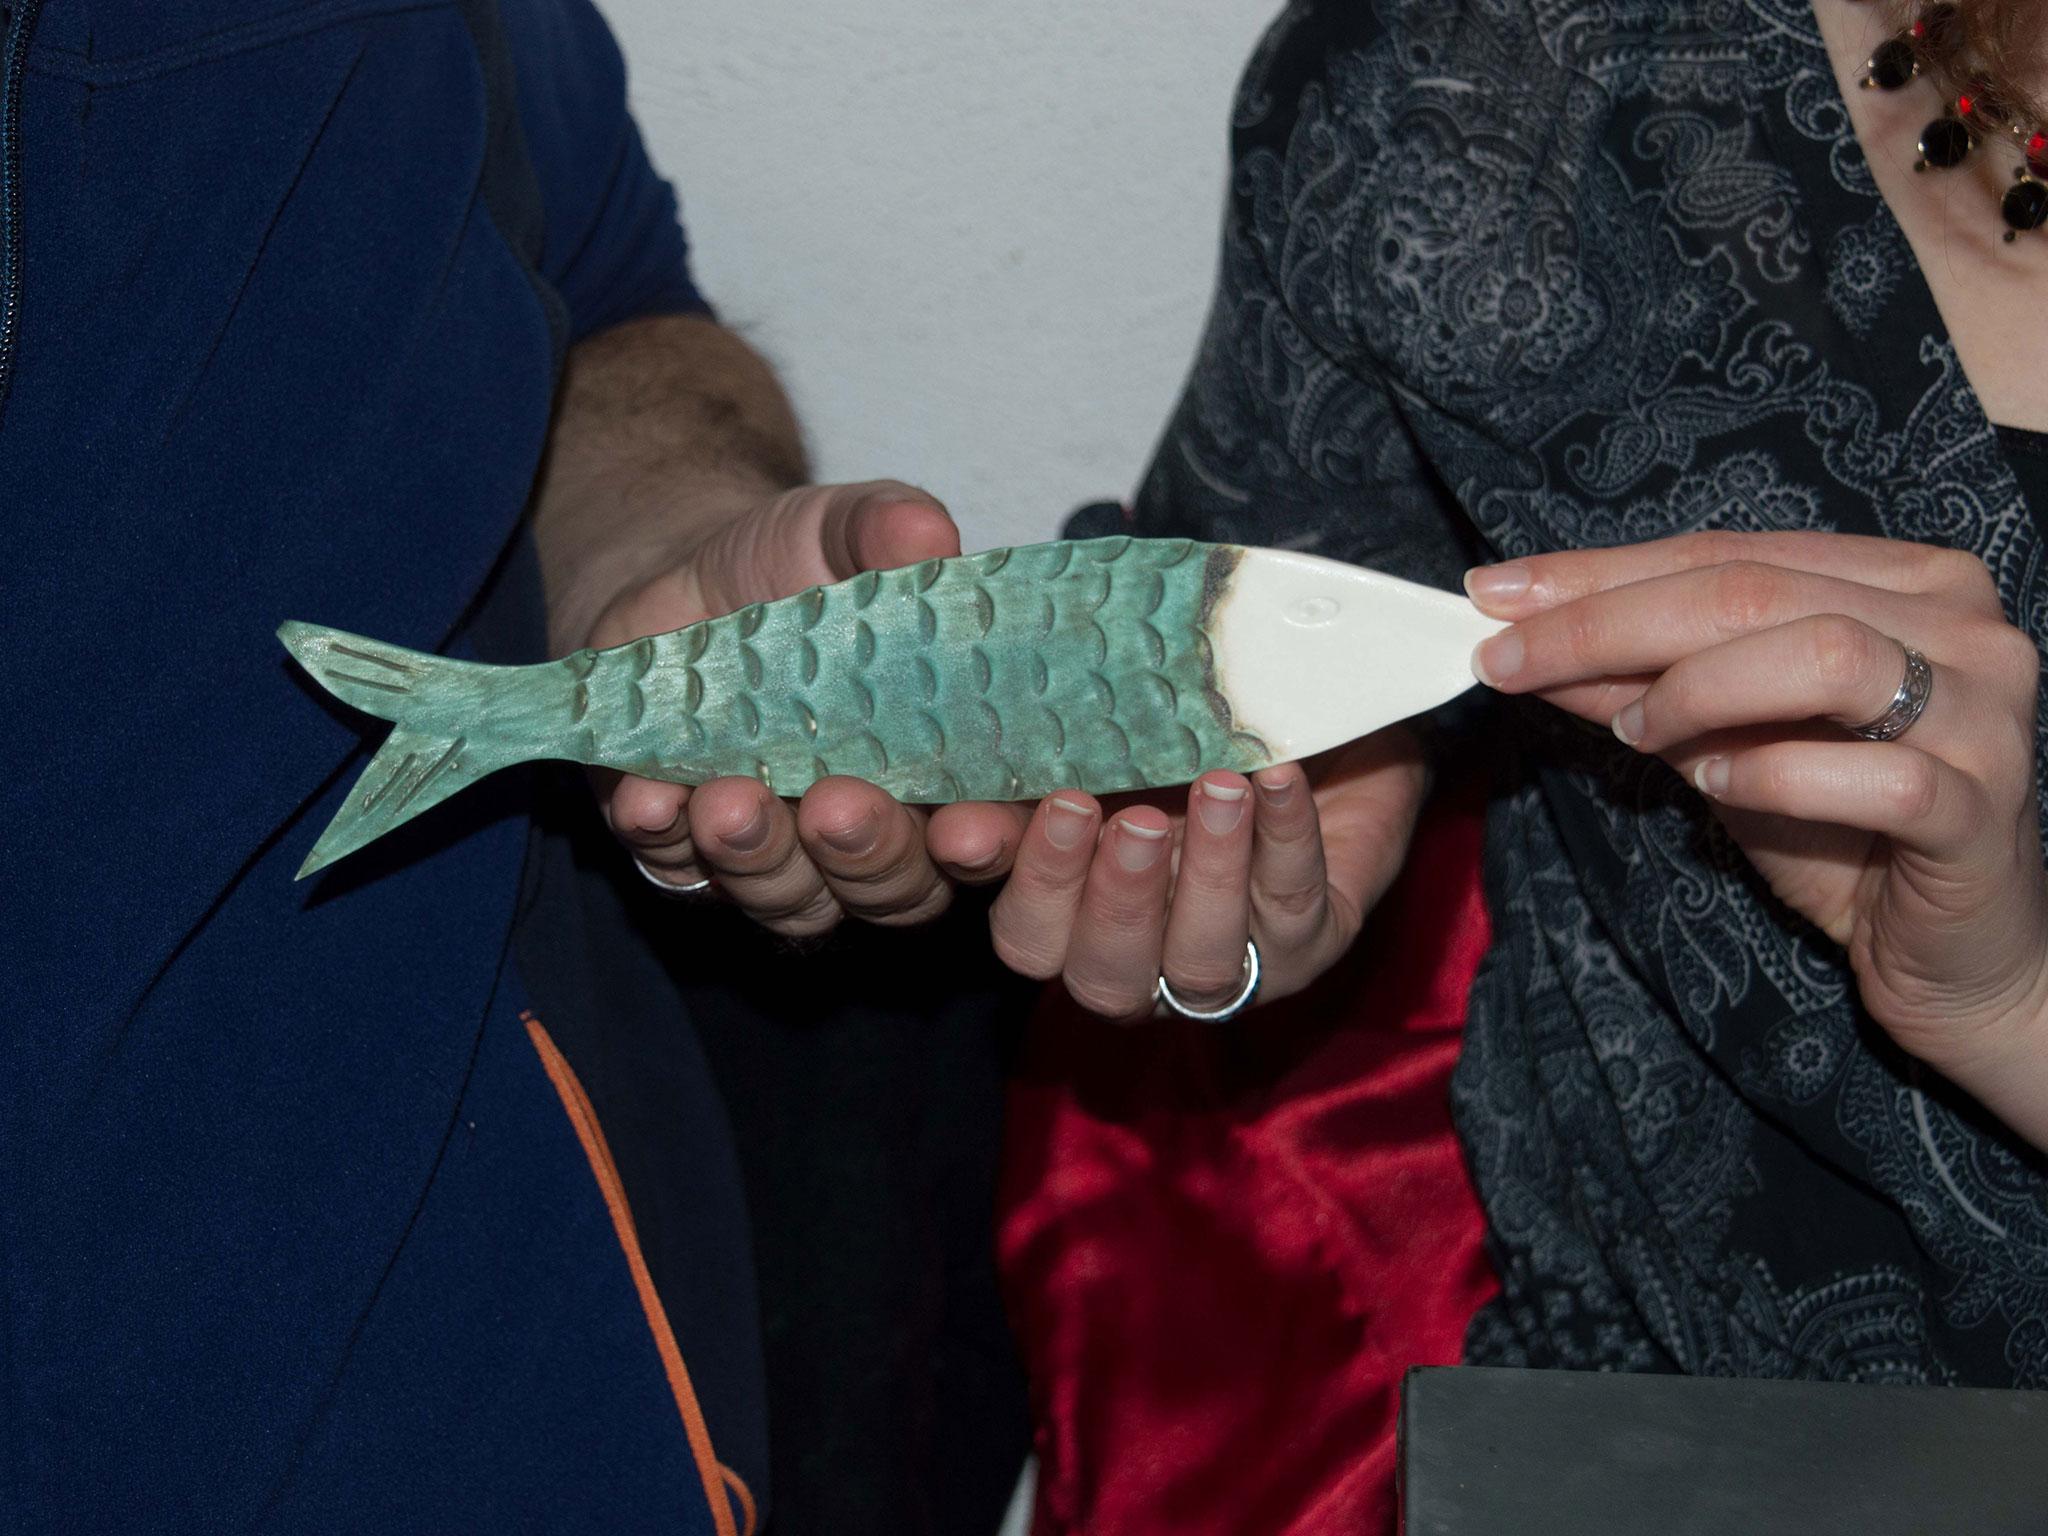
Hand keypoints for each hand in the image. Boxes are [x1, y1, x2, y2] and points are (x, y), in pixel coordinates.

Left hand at [578, 479, 971, 938]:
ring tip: (729, 804)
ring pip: (793, 899)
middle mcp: (881, 829)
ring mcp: (786, 853)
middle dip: (869, 857)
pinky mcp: (689, 852)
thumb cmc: (789, 562)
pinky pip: (680, 874)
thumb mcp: (836, 529)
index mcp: (947, 764)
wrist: (674, 582)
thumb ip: (884, 530)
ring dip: (761, 860)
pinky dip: (664, 841)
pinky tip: (650, 800)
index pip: (992, 828)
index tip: (968, 830)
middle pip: (898, 888)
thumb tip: (925, 535)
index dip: (991, 843)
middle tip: (838, 809)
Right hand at [928, 729, 1430, 1020]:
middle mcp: (1143, 961)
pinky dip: (1285, 836)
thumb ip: (1033, 780)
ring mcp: (1231, 963)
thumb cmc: (1180, 740)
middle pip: (1103, 976)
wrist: (1304, 728)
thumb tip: (953, 824)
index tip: (1028, 814)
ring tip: (1219, 789)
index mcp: (1073, 919)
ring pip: (1203, 961)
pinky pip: (1295, 905)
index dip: (1025, 883)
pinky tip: (1277, 778)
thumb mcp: (1106, 749)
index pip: (1026, 932)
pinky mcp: (1311, 944)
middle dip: (1117, 900)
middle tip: (1135, 821)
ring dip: (1209, 875)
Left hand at [1464, 529, 2047, 1144]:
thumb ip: (1639, 686)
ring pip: (1823, 655)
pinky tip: (1713, 785)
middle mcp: (1962, 628)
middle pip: (1756, 592)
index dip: (1600, 572)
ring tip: (1633, 730)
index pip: (1727, 553)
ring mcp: (1985, 715)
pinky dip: (1776, 775)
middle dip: (1609, 622)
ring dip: (1697, 689)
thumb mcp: (1722, 743)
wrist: (1953, 954)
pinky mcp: (1983, 810)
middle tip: (1507, 656)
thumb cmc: (1842, 832)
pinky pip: (1877, 775)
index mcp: (1904, 582)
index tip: (1494, 592)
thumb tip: (1525, 640)